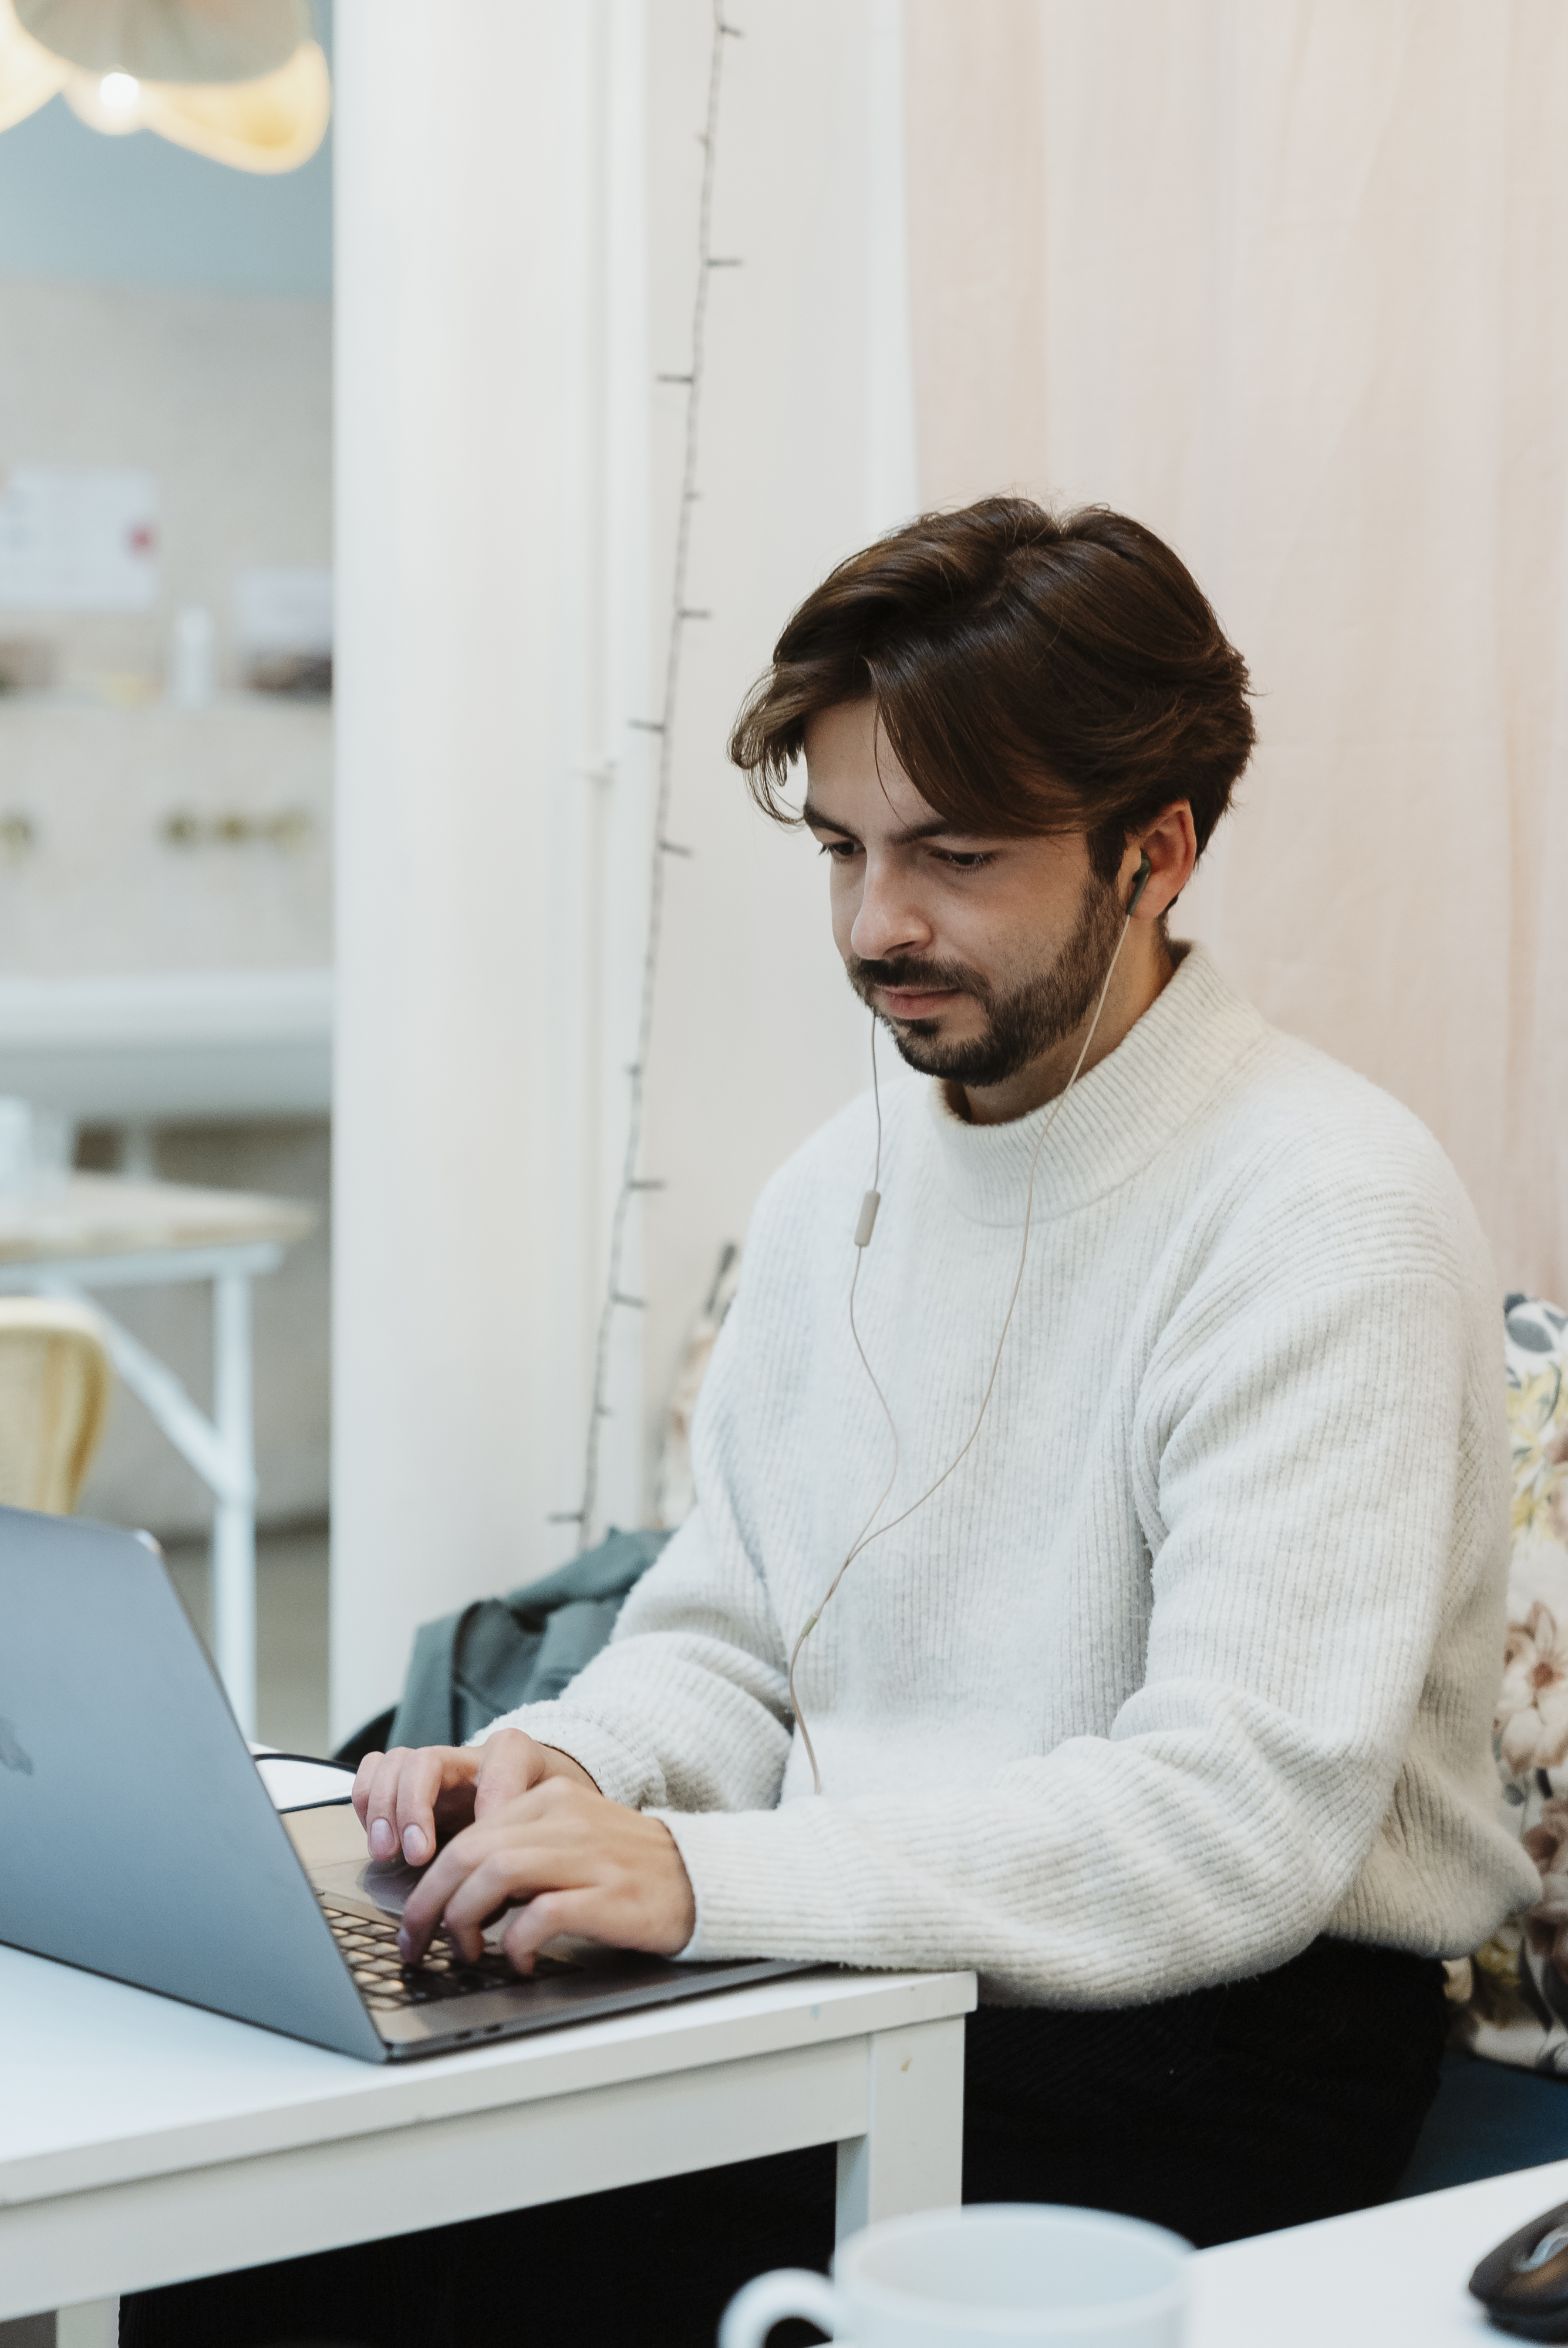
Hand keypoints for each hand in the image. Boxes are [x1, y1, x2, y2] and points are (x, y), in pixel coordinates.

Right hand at [351, 1728, 597, 1867]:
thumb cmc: (547, 1815)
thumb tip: (506, 1888)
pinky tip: (377, 1835)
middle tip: (418, 1856)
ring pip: (397, 1763)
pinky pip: (376, 1768)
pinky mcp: (411, 1781)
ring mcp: (437, 1766)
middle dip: (414, 1808)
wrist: (542, 1795)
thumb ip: (540, 1842)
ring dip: (384, 1809)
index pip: (501, 1764)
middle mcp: (471, 1756)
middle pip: (428, 1761)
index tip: (486, 1855)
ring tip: (388, 1852)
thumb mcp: (557, 1824)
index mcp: (516, 1757)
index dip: (489, 1806)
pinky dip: (367, 1798)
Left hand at [395, 1776, 696, 1970]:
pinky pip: (541, 1914)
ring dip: (465, 1919)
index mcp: (551, 1797)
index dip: (428, 1882)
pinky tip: (516, 1961)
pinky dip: (515, 1942)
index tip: (415, 1921)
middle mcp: (566, 1818)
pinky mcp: (611, 1895)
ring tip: (466, 1951)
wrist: (703, 1878)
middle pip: (470, 1852)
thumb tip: (455, 1892)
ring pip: (496, 1875)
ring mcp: (590, 1855)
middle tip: (417, 1942)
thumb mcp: (571, 1839)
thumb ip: (520, 1849)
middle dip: (429, 1903)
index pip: (468, 1835)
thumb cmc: (629, 1868)